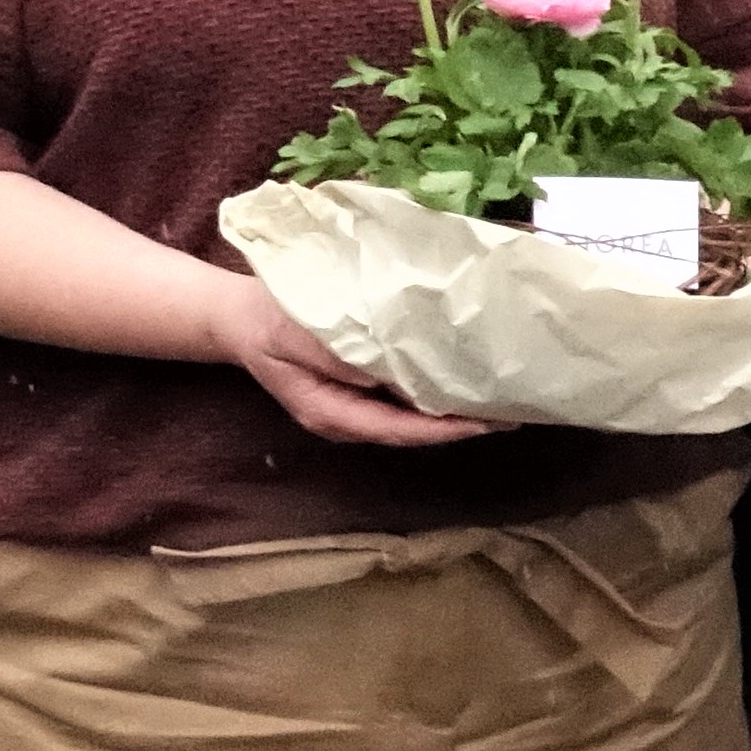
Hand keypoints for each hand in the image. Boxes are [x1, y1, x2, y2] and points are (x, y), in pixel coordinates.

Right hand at [207, 274, 499, 447]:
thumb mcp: (293, 337)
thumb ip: (335, 360)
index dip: (444, 430)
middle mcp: (348, 420)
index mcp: (332, 413)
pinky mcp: (361, 392)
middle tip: (513, 413)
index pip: (399, 430)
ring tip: (501, 401)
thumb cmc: (265, 324)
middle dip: (461, 426)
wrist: (237, 318)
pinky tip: (465, 382)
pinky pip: (405, 401)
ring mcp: (355, 409)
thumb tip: (382, 377)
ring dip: (455, 413)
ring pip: (413, 420)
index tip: (486, 423)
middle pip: (413, 432)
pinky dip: (436, 395)